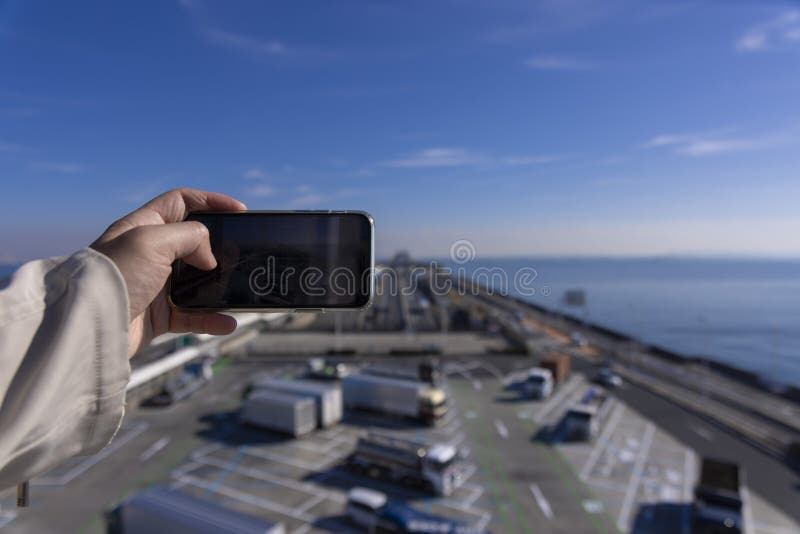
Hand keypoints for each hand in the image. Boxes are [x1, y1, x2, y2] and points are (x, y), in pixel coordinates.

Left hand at [91, 188, 246, 356]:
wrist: (91, 326)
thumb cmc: (115, 275)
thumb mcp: (153, 240)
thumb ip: (190, 236)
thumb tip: (210, 258)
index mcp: (143, 226)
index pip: (181, 202)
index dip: (211, 201)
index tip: (239, 210)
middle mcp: (150, 253)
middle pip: (194, 241)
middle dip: (220, 246)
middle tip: (241, 251)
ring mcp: (155, 284)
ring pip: (198, 281)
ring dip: (219, 286)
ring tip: (238, 288)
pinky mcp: (158, 315)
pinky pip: (193, 315)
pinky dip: (211, 319)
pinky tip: (227, 322)